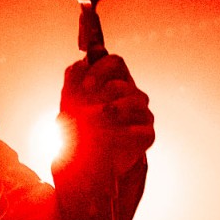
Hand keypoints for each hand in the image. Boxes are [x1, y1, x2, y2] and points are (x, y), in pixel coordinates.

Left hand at [59, 53, 154, 175]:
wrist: (87, 160)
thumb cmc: (80, 126)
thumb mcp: (71, 100)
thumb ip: (75, 76)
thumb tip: (83, 60)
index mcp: (114, 80)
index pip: (115, 62)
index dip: (100, 70)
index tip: (85, 87)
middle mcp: (131, 94)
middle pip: (124, 82)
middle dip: (104, 92)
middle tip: (87, 108)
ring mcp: (142, 114)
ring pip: (136, 100)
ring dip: (114, 110)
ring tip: (97, 122)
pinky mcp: (147, 134)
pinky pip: (141, 130)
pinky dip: (123, 133)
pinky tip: (108, 139)